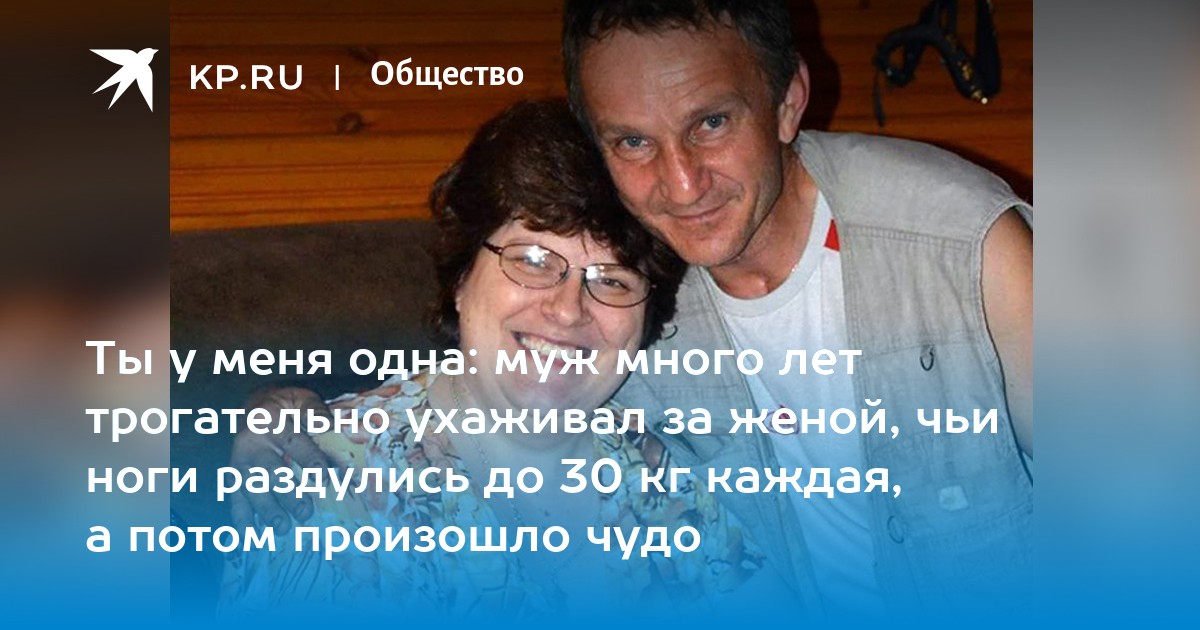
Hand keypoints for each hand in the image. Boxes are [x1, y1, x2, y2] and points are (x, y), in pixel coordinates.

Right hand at [229, 386, 334, 533]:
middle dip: (287, 493)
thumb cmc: (285, 406)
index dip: (309, 460)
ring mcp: (239, 462)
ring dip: (266, 510)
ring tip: (282, 528)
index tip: (325, 478)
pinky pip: (234, 499)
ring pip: (250, 489)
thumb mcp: (302, 399)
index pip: (294, 442)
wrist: (254, 405)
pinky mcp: (233, 477)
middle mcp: (251, 443)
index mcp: (271, 421)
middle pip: (269, 471)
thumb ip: (317, 414)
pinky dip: (240, 520)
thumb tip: (333, 430)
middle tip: (305, 512)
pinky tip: (248, 538)